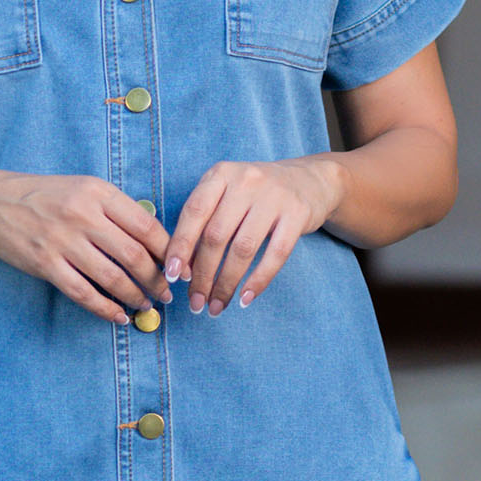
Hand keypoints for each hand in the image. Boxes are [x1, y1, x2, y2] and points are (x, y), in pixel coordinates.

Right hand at [0, 172, 174, 325]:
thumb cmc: (45, 195)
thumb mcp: (84, 188)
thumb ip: (116, 210)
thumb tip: (156, 241)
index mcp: (98, 192)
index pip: (146, 226)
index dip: (169, 252)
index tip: (178, 269)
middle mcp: (82, 214)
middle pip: (134, 255)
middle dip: (156, 279)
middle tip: (166, 294)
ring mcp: (62, 240)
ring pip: (112, 277)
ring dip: (135, 296)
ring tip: (146, 305)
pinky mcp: (45, 263)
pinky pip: (82, 292)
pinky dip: (104, 308)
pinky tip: (117, 316)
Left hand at [163, 158, 343, 314]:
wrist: (308, 180)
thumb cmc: (255, 195)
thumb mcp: (226, 193)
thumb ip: (204, 221)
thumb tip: (182, 267)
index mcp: (221, 174)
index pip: (194, 212)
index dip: (180, 246)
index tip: (172, 276)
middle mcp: (246, 180)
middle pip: (216, 235)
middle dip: (203, 274)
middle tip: (195, 302)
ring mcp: (274, 196)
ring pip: (243, 248)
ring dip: (226, 283)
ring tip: (216, 306)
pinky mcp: (298, 214)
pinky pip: (276, 254)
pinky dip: (258, 281)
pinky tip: (245, 299)